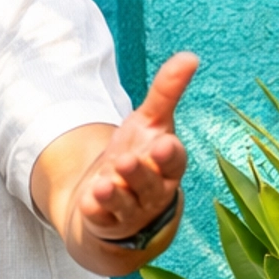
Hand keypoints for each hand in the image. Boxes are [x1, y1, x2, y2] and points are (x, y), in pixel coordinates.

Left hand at [76, 52, 196, 240]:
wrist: (120, 199)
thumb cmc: (142, 155)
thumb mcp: (150, 122)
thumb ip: (166, 93)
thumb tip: (190, 56)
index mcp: (167, 166)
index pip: (174, 161)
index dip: (168, 154)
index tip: (162, 143)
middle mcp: (153, 191)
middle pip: (148, 184)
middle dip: (138, 174)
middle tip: (126, 161)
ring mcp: (130, 210)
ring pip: (125, 204)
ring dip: (114, 194)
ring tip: (103, 183)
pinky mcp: (106, 222)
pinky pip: (102, 219)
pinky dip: (95, 211)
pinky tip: (88, 202)